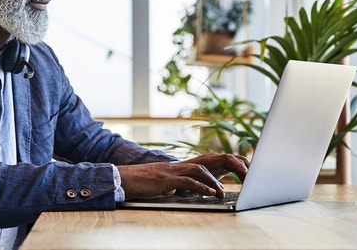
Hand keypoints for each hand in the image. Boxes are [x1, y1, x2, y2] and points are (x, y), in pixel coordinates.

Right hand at [117, 153, 248, 199]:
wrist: (122, 178)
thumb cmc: (140, 182)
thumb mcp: (161, 183)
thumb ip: (172, 184)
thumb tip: (179, 189)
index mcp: (177, 167)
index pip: (202, 163)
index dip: (218, 166)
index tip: (233, 170)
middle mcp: (176, 166)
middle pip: (204, 163)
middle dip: (222, 169)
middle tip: (234, 179)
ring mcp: (171, 171)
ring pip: (198, 170)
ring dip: (212, 181)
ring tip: (221, 192)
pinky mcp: (165, 179)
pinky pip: (187, 181)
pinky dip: (200, 187)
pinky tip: (209, 192)